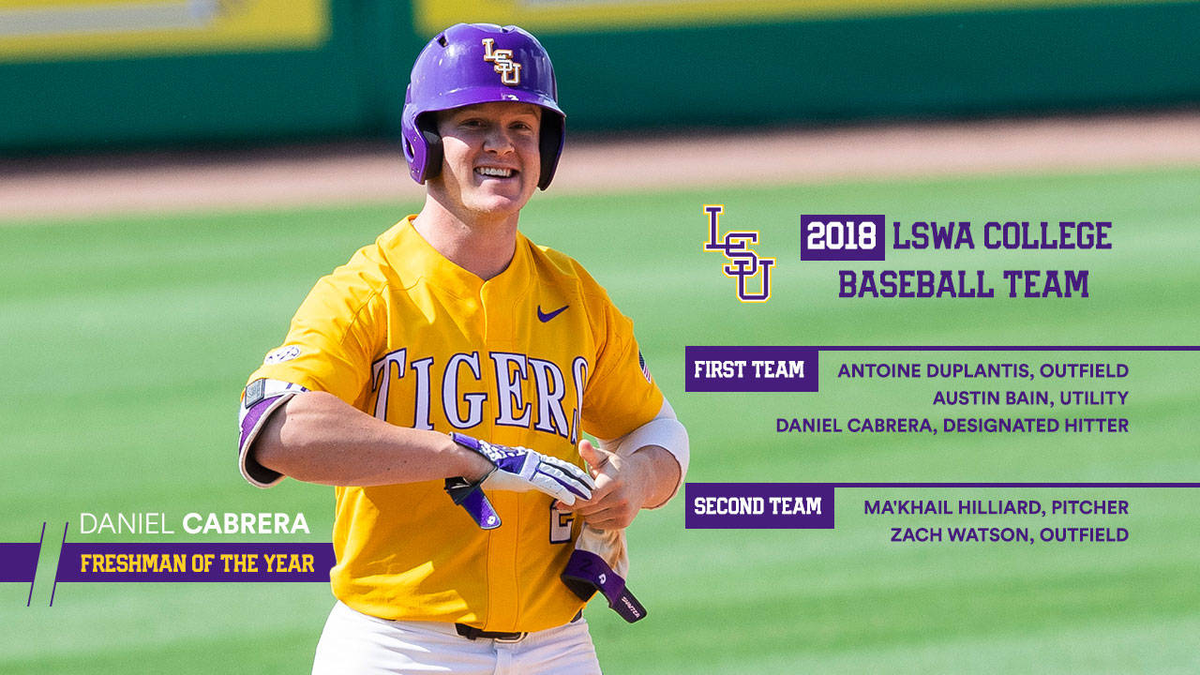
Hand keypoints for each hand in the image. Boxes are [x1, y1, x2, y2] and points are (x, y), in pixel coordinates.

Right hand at [451, 433, 594, 504]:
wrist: (475, 462)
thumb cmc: (485, 467)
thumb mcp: (506, 471)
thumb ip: (518, 476)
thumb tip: (523, 483)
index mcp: (531, 459)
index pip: (557, 466)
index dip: (571, 472)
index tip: (583, 479)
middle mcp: (535, 462)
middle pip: (564, 470)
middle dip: (580, 479)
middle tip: (594, 487)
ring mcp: (533, 469)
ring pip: (562, 478)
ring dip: (577, 487)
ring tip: (591, 495)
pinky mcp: (528, 478)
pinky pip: (550, 486)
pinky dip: (564, 493)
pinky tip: (575, 500)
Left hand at [558, 440, 653, 529]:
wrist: (641, 480)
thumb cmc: (616, 468)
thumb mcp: (604, 458)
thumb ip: (590, 453)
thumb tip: (582, 444)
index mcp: (614, 481)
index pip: (590, 497)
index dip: (574, 501)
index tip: (560, 502)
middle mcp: (621, 498)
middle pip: (588, 509)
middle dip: (578, 505)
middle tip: (576, 497)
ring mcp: (624, 512)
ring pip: (591, 519)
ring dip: (585, 512)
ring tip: (590, 500)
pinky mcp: (624, 522)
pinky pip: (598, 525)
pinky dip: (593, 519)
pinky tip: (598, 507)